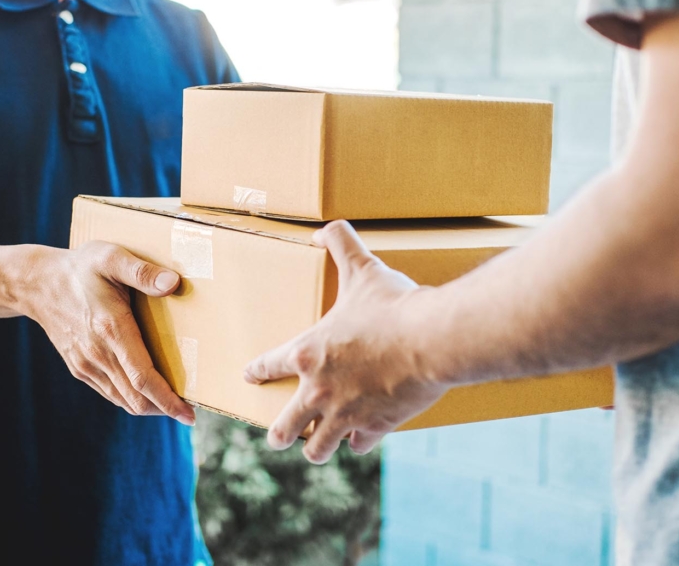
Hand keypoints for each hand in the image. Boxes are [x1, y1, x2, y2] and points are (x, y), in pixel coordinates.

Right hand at [13, 241, 194, 424]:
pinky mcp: (79, 367)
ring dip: (149, 406)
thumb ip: (142, 272)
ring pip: (122, 399)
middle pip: (136, 397)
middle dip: (164, 409)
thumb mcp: (112, 258)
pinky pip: (109, 392)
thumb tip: (173, 283)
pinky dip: (130, 398)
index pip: (143, 378)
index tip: (189, 415)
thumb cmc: (80, 268)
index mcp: (111, 329)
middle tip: (189, 412)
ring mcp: (86, 364)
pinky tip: (145, 393)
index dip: (168, 400)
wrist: (36, 283)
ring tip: (173, 405)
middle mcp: (97, 354)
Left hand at [243, 221, 448, 463]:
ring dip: (315, 447)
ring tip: (313, 448)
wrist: (430, 339)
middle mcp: (319, 390)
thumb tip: (322, 230)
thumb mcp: (363, 269)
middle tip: (277, 436)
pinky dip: (358, 442)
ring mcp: (346, 414)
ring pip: (317, 447)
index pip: (270, 365)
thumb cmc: (393, 305)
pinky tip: (358, 439)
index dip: (257, 371)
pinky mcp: (375, 427)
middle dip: (279, 433)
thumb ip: (340, 244)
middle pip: (285, 426)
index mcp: (309, 352)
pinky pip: (358, 445)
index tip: (248, 376)